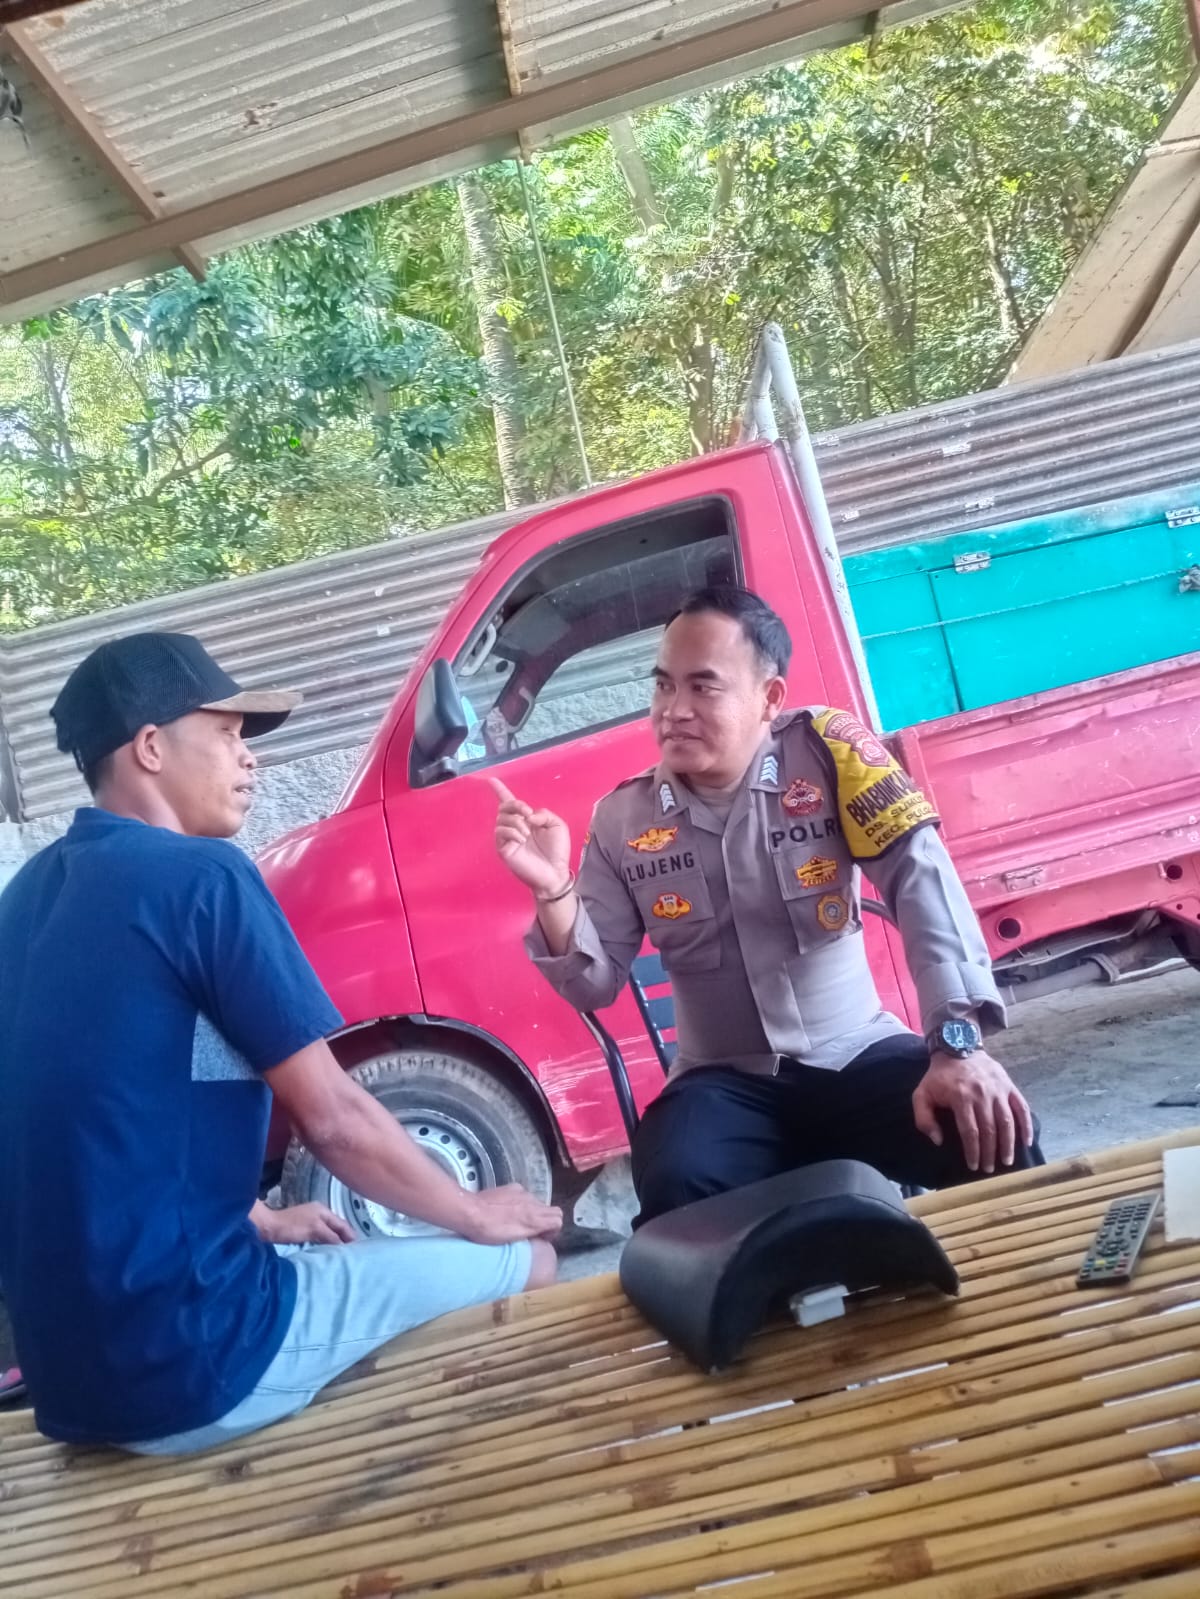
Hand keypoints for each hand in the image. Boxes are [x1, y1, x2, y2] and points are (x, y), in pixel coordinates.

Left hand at [257, 1202, 356, 1245]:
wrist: (268, 1227)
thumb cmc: (291, 1226)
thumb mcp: (314, 1230)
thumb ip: (330, 1236)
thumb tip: (344, 1245)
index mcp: (323, 1211)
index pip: (342, 1224)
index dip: (351, 1235)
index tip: (358, 1248)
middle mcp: (319, 1214)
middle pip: (337, 1227)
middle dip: (345, 1238)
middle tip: (352, 1253)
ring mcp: (311, 1221)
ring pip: (329, 1232)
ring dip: (336, 1242)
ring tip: (342, 1255)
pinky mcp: (304, 1229)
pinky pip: (320, 1236)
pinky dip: (326, 1243)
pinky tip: (328, 1252)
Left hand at [460, 1184, 562, 1245]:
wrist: (470, 1212)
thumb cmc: (490, 1231)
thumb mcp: (515, 1238)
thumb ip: (534, 1232)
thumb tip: (543, 1233)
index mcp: (534, 1217)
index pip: (558, 1219)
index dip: (553, 1230)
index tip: (541, 1238)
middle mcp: (532, 1201)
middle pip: (548, 1210)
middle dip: (543, 1220)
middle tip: (530, 1232)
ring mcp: (522, 1192)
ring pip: (535, 1203)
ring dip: (530, 1212)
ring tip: (516, 1221)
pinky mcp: (511, 1187)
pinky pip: (523, 1195)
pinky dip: (520, 1203)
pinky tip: (507, 1210)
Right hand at [489, 777, 571, 898]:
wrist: (554, 872)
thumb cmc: (557, 851)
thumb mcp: (557, 825)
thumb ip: (544, 814)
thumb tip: (528, 815)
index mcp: (525, 819)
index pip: (509, 802)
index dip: (500, 790)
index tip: (491, 780)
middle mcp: (514, 826)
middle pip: (504, 807)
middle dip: (515, 805)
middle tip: (528, 813)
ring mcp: (507, 838)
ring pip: (501, 819)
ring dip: (516, 822)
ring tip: (528, 834)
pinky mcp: (503, 849)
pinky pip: (500, 832)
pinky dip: (512, 832)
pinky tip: (522, 839)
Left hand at [912, 1050, 1034, 1174]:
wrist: (958, 1047)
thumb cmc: (939, 1077)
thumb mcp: (922, 1094)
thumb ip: (924, 1119)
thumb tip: (938, 1140)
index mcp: (961, 1097)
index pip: (970, 1131)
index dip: (973, 1151)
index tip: (974, 1166)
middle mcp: (982, 1094)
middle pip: (989, 1129)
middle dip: (990, 1152)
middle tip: (989, 1169)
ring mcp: (998, 1090)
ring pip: (1007, 1121)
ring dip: (1008, 1144)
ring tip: (1007, 1161)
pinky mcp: (1009, 1086)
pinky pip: (1022, 1108)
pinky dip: (1026, 1126)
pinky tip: (1027, 1142)